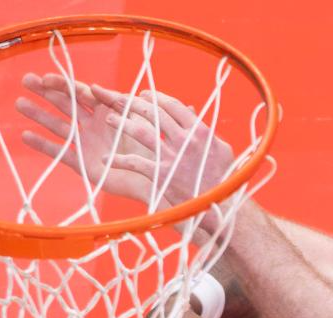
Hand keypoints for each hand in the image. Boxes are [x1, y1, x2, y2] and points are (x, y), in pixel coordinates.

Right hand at [15, 73, 156, 204]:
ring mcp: (86, 144)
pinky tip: (25, 135)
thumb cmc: (150, 148)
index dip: (63, 84)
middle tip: (26, 80)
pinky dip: (42, 145)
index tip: (46, 77)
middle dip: (45, 92)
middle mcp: (92, 125)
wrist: (153, 179)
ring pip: (58, 125)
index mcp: (106, 111)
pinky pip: (59, 152)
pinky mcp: (82, 164)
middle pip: (65, 104)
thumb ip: (119, 102)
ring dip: (39, 114)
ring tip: (19, 103)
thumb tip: (96, 88)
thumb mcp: (138, 119)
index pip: (80, 92)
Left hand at [98, 89, 235, 225]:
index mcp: (200, 132)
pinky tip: (107, 158)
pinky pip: (135, 163)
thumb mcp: (221, 150)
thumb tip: (194, 114)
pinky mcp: (162, 175)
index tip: (143, 94)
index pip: (173, 106)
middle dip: (133, 103)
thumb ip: (206, 131)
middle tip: (120, 100)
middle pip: (154, 113)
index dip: (155, 97)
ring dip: (123, 123)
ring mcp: (173, 157)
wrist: (223, 207)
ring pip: (142, 132)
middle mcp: (185, 140)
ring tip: (109, 119)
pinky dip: (119, 160)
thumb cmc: (225, 180)